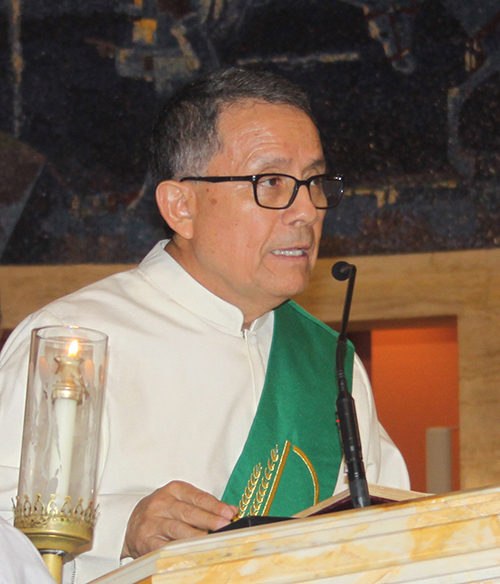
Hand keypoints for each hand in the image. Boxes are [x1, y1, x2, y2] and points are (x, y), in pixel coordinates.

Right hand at [122, 480, 236, 558]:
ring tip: (212, 540)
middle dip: (209, 520)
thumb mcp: (180, 500)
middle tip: (225, 526)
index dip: (215, 506)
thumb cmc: (163, 510)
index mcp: (174, 490)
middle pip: (189, 512)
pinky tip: (191, 552)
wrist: (130, 521)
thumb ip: (204, 505)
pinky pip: (164, 546)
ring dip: (196, 536)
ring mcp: (152, 522)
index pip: (198, 497)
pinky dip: (178, 550)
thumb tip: (231, 512)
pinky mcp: (145, 540)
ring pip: (177, 529)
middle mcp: (161, 503)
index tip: (230, 513)